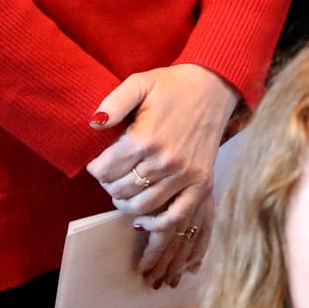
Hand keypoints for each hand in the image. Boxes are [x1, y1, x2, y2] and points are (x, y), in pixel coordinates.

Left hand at [86, 63, 238, 288]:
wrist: (215, 86)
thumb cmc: (172, 86)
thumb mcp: (140, 83)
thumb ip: (113, 102)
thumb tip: (94, 123)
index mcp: (146, 138)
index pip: (105, 171)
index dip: (96, 169)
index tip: (99, 163)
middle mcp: (166, 160)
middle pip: (120, 190)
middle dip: (109, 184)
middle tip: (112, 174)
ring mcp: (185, 174)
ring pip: (142, 206)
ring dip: (126, 203)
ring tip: (124, 190)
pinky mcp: (202, 181)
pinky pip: (176, 214)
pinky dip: (156, 224)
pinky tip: (142, 220)